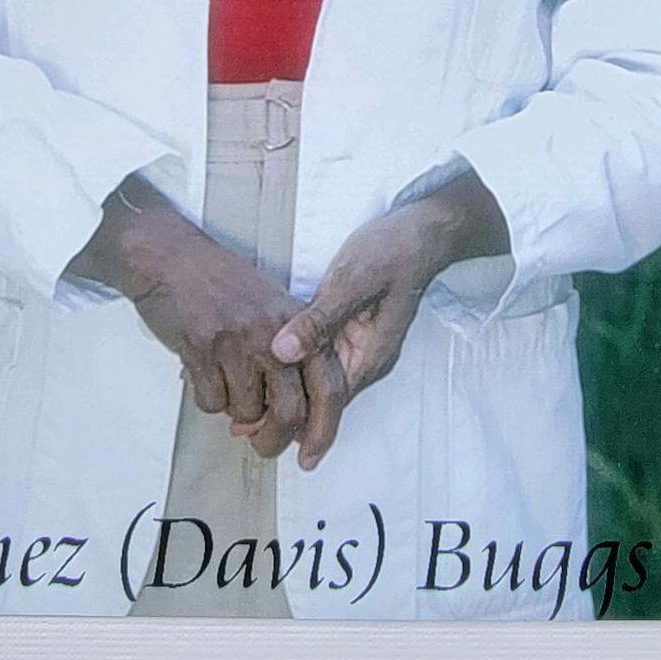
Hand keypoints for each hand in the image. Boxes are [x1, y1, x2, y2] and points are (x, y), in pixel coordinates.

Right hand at [65, 178, 347, 461]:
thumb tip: (290, 420)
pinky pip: (211, 402)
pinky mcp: (201, 350)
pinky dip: (207, 397)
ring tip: (225, 381)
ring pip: (246, 412)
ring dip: (234, 411)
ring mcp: (237, 343)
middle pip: (289, 412)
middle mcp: (274, 335)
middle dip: (274, 440)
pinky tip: (203, 371)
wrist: (171, 257)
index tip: (311, 455)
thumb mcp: (272, 310)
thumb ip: (288, 361)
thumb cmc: (223, 284)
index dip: (324, 430)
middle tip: (262, 444)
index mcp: (299, 324)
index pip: (329, 387)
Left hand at [270, 174, 510, 456]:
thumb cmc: (391, 253)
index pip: (326, 403)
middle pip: (320, 397)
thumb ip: (319, 319)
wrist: (421, 230)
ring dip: (286, 390)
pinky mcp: (348, 325)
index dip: (288, 417)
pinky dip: (293, 362)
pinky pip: (318, 353)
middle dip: (283, 412)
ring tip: (244, 406)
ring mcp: (357, 342)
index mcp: (369, 356)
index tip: (252, 428)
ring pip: (317, 378)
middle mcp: (364, 357)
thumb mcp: (352, 283)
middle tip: (239, 427)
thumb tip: (282, 352)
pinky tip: (266, 362)